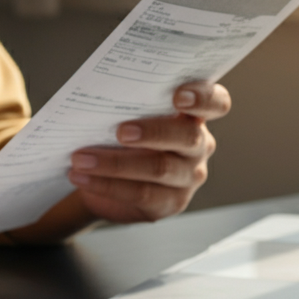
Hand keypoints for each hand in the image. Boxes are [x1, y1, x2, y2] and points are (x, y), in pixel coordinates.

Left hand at [67, 81, 230, 221]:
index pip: (216, 103)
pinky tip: (81, 177)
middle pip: (187, 136)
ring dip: (115, 163)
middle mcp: (198, 145)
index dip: (203, 97)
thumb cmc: (120, 139)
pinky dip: (106, 184)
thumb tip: (99, 97)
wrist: (105, 181)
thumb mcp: (127, 117)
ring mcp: (188, 177)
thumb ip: (129, 106)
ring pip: (159, 168)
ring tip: (81, 158)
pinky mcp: (171, 203)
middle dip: (153, 132)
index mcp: (194, 116)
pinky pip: (140, 193)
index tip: (179, 96)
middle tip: (120, 131)